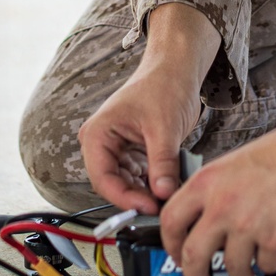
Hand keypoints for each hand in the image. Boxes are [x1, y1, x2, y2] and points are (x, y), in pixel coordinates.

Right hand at [77, 3, 219, 212]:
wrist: (177, 68)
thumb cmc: (164, 85)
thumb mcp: (165, 127)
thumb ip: (162, 163)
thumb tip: (163, 194)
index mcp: (98, 134)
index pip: (103, 178)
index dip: (125, 198)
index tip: (150, 208)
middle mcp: (102, 143)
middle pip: (113, 184)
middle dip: (137, 197)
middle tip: (162, 208)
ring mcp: (117, 148)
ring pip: (127, 183)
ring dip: (146, 193)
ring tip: (168, 197)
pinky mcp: (133, 151)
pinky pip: (139, 176)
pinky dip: (153, 183)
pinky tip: (168, 186)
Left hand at [159, 48, 275, 275]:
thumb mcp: (236, 165)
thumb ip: (218, 194)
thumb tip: (207, 223)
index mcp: (208, 182)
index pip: (170, 222)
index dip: (170, 244)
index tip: (177, 255)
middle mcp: (223, 206)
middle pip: (192, 256)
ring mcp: (248, 226)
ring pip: (232, 266)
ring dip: (240, 274)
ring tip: (248, 273)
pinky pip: (266, 264)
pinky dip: (271, 261)